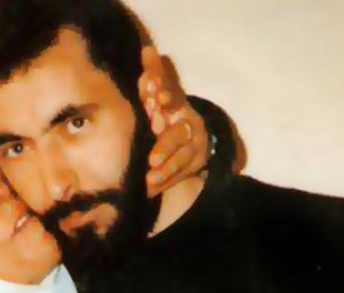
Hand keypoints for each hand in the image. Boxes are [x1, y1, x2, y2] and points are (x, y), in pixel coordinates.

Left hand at [139, 46, 210, 197]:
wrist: (193, 134)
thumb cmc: (166, 111)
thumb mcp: (159, 93)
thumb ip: (153, 75)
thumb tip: (147, 50)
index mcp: (178, 104)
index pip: (173, 99)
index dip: (165, 99)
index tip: (156, 102)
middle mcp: (189, 123)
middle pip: (180, 135)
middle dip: (167, 147)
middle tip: (152, 159)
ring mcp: (195, 145)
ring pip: (183, 159)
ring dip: (167, 170)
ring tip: (150, 180)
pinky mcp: (196, 164)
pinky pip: (182, 175)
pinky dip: (167, 182)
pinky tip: (151, 190)